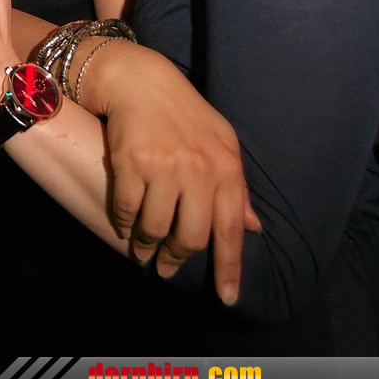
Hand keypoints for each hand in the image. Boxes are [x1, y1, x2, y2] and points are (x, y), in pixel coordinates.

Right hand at [78, 41, 260, 305]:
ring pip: (157, 229)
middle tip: (168, 267)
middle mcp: (198, 170)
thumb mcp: (222, 143)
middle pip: (192, 237)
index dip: (229, 268)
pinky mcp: (131, 163)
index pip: (231, 229)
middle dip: (178, 259)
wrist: (140, 81)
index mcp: (226, 167)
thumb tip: (255, 227)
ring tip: (143, 250)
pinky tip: (125, 226)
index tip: (226, 297)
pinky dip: (124, 225)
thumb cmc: (184, 113)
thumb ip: (237, 187)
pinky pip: (127, 211)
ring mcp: (164, 167)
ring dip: (147, 246)